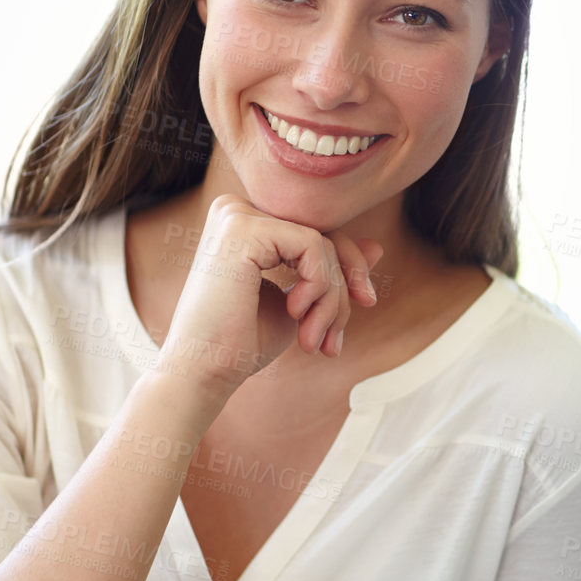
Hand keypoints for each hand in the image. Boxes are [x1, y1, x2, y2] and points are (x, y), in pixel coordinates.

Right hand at [156, 194, 381, 397]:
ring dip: (331, 299)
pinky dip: (319, 286)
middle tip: (337, 336)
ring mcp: (236, 214)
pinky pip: (313, 245)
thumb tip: (377, 246)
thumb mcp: (301, 301)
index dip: (348, 269)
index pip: (318, 230)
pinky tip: (295, 313)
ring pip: (323, 243)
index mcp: (246, 222)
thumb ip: (331, 270)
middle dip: (344, 285)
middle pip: (325, 231)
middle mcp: (236, 208)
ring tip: (313, 339)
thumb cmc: (243, 342)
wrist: (204, 372)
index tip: (362, 307)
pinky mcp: (241, 228)